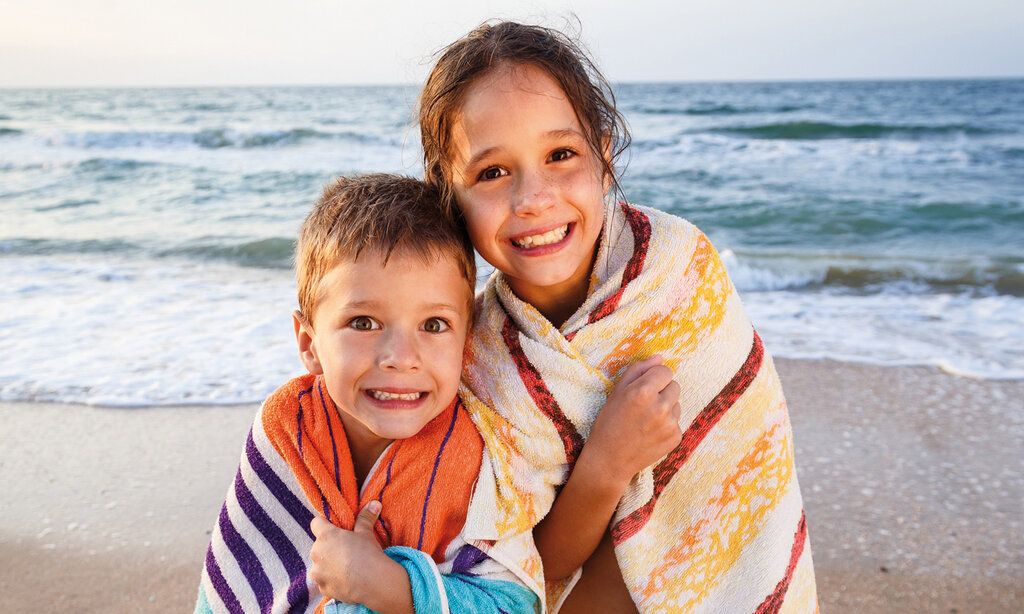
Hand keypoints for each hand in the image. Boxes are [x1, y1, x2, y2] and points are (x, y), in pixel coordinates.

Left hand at [309, 501, 389, 604]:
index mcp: (326, 536)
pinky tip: (346, 580)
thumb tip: (374, 503)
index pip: (316, 523)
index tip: (335, 528)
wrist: (373, 582)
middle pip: (318, 545)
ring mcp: (317, 572)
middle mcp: (316, 552)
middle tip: (346, 551)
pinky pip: (324, 581)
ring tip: (346, 568)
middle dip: (329, 547)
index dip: (324, 524)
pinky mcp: (322, 587)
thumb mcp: (367, 533)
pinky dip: (332, 580)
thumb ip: (366, 518)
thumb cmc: (368, 553)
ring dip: (328, 565)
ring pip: (319, 565)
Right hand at [583, 355, 681, 485]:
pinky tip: (650, 432)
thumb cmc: (609, 422)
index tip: (645, 386)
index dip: (655, 377)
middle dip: (662, 391)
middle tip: (644, 404)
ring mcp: (670, 424)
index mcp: (644, 392)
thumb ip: (639, 370)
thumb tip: (660, 357)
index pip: (666, 371)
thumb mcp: (617, 391)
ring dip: (665, 407)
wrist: (610, 460)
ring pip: (677, 403)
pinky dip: (666, 424)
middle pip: (675, 386)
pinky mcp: (676, 438)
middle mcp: (660, 407)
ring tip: (646, 419)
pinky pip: (677, 421)